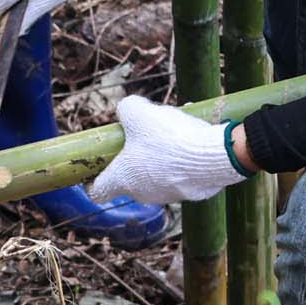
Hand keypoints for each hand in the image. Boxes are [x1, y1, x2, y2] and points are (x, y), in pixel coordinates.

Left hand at [94, 92, 243, 207]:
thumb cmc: (168, 138)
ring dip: (162, 155)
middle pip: (130, 177)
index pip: (97, 191)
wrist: (212, 156)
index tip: (99, 166)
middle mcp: (142, 194)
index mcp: (122, 180)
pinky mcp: (192, 193)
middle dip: (135, 156)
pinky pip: (181, 174)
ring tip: (176, 131)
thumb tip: (127, 111)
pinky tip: (193, 140)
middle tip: (147, 134)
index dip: (93, 179)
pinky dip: (183, 159)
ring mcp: (168, 195)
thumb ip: (126, 109)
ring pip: (157, 174)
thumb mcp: (138, 112)